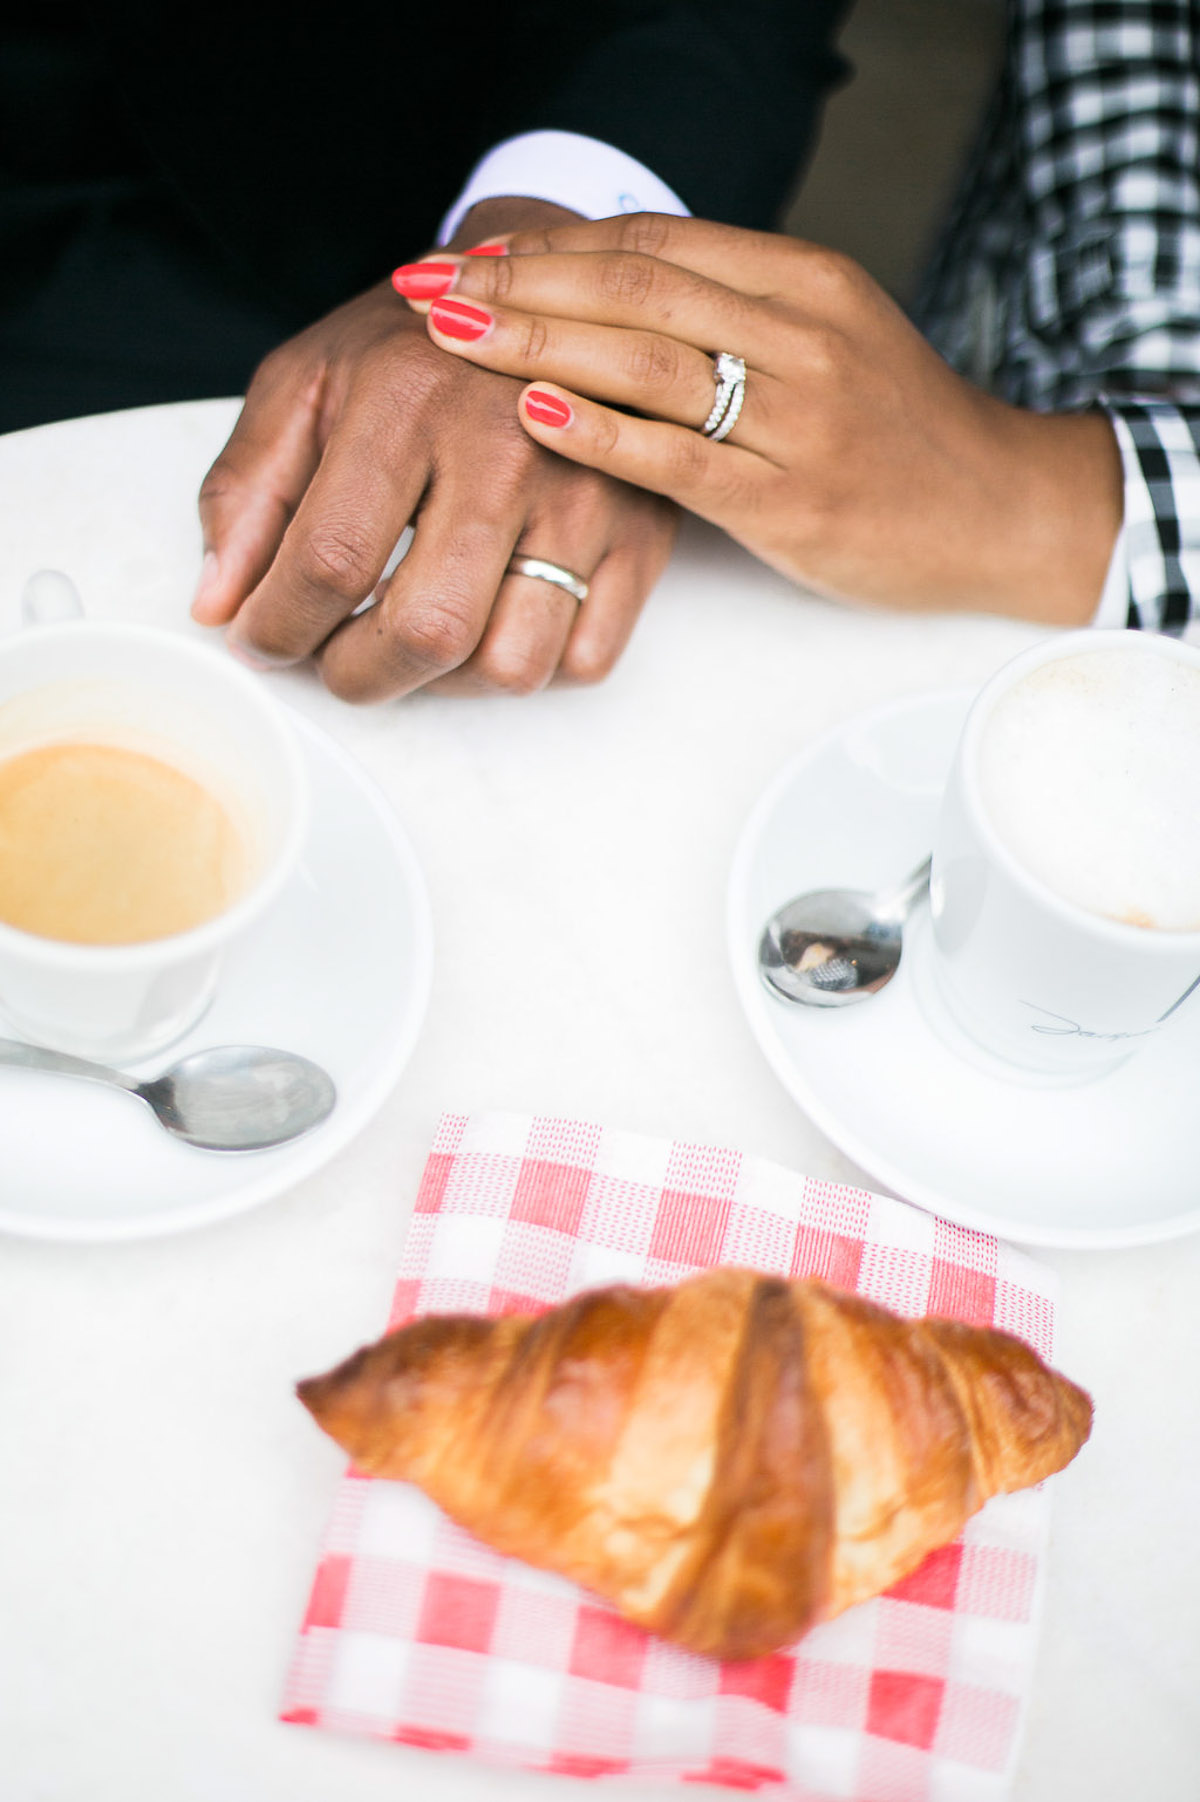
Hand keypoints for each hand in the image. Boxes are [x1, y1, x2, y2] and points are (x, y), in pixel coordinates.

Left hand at [192, 200, 676, 699]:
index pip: (329, 561)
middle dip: (358, 676)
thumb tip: (219, 605)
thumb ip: (246, 491)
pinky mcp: (643, 535)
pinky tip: (486, 626)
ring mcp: (588, 497)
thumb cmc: (413, 350)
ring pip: (512, 665)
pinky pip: (583, 660)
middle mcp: (508, 449)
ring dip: (443, 684)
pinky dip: (525, 668)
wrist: (546, 296)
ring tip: (410, 643)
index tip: (261, 640)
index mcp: (407, 400)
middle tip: (333, 660)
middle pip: (426, 631)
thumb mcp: (305, 384)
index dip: (279, 628)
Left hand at [397, 214, 1122, 624]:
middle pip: (636, 288)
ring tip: (451, 333)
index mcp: (802, 283)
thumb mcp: (821, 343)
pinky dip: (601, 432)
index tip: (464, 256)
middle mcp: (801, 336)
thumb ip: (727, 318)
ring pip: (650, 362)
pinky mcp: (793, 502)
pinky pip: (679, 460)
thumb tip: (602, 303)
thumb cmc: (894, 434)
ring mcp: (800, 419)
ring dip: (537, 341)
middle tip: (426, 285)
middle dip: (517, 282)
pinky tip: (533, 413)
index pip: (653, 245)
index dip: (547, 246)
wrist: (999, 509)